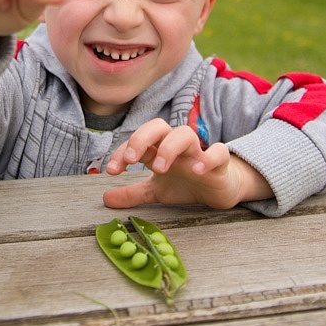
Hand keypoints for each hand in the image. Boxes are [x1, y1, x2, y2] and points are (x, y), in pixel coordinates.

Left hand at [103, 119, 271, 209]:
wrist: (220, 190)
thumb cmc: (186, 184)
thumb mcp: (156, 190)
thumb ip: (132, 193)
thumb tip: (105, 198)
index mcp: (159, 150)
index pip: (137, 141)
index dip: (121, 152)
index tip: (111, 171)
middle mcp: (176, 147)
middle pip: (158, 127)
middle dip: (142, 138)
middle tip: (131, 159)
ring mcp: (198, 153)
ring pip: (185, 134)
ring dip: (170, 147)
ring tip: (159, 168)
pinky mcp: (220, 164)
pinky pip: (219, 152)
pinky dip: (209, 158)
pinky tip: (197, 170)